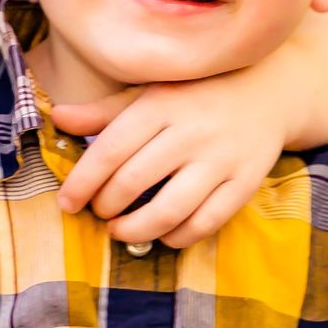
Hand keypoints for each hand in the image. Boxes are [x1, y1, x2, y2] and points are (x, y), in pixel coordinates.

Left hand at [50, 70, 285, 249]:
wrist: (270, 89)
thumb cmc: (196, 93)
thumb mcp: (150, 93)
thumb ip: (104, 111)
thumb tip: (57, 118)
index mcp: (161, 104)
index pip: (110, 150)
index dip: (82, 183)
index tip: (67, 203)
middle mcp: (191, 131)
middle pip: (133, 182)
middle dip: (106, 206)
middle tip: (99, 212)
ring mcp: (221, 159)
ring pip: (168, 210)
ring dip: (135, 230)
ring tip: (121, 230)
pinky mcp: (245, 182)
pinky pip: (205, 223)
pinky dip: (176, 237)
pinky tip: (161, 234)